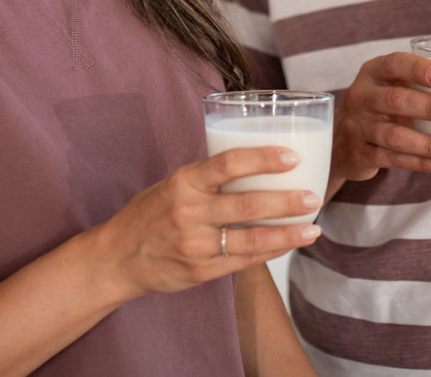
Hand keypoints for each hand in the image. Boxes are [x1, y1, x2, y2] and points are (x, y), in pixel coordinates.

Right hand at [96, 147, 321, 297]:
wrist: (117, 258)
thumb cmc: (151, 214)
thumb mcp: (173, 184)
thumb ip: (209, 177)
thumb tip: (257, 164)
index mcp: (183, 182)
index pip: (228, 163)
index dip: (263, 158)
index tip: (291, 157)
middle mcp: (189, 212)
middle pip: (247, 204)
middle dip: (286, 202)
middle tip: (313, 197)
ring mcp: (195, 245)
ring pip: (251, 239)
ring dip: (287, 233)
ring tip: (313, 228)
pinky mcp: (200, 272)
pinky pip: (243, 261)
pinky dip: (270, 252)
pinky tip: (288, 244)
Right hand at [331, 53, 430, 185]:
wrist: (342, 140)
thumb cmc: (381, 107)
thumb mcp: (391, 87)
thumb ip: (421, 86)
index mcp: (373, 72)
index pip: (393, 64)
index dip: (418, 69)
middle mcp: (361, 96)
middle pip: (396, 100)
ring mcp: (357, 127)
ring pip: (395, 136)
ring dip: (430, 144)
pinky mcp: (359, 154)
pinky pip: (393, 160)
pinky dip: (421, 163)